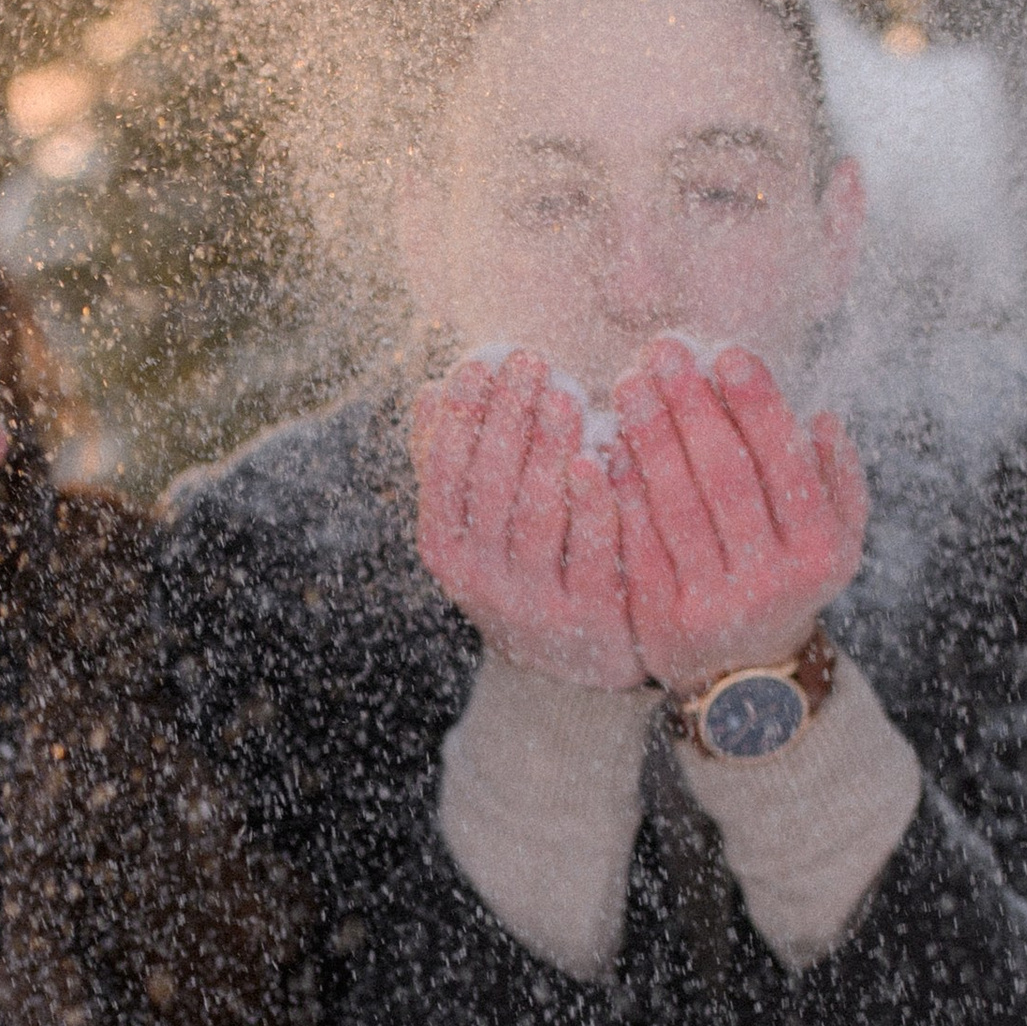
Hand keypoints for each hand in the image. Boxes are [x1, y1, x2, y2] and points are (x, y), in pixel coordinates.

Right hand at [410, 348, 642, 689]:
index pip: (444, 471)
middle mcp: (479, 580)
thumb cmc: (525, 565)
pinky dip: (592, 501)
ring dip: (548, 449)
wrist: (574, 664)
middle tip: (530, 362)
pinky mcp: (587, 617)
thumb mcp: (478, 525)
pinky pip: (589, 550)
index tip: (483, 361)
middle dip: (508, 417)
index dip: (461, 415)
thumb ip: (454, 465)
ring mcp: (533, 602)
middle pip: (490, 486)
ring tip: (566, 394)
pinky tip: (600, 456)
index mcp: (445, 548)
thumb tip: (426, 392)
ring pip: (536, 514)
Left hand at [610, 338, 866, 696]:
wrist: (744, 677)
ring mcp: (715, 600)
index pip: (783, 461)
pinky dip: (623, 488)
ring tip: (630, 383)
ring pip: (676, 504)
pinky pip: (640, 538)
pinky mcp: (663, 616)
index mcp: (820, 549)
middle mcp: (772, 578)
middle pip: (725, 476)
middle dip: (692, 407)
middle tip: (664, 351)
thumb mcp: (835, 541)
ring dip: (649, 436)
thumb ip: (837, 481)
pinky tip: (608, 443)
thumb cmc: (788, 580)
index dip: (754, 403)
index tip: (725, 352)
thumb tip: (821, 417)